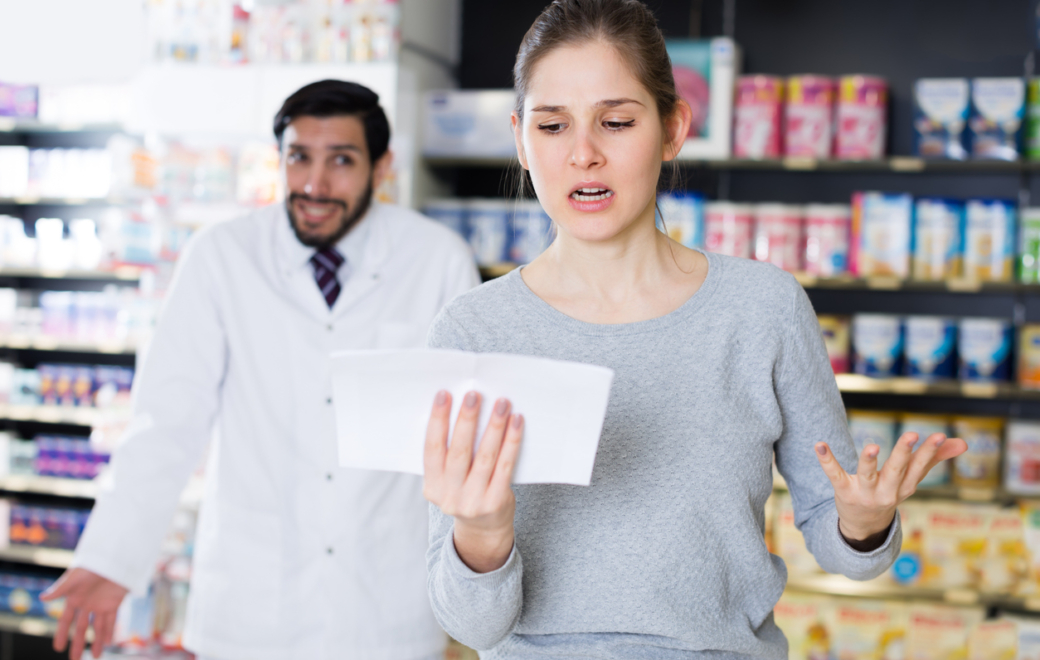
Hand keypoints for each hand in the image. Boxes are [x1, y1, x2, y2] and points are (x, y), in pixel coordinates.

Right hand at [42, 567, 126, 659]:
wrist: (113, 557)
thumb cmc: (91, 564)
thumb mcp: (74, 577)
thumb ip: (60, 589)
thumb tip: (42, 598)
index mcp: (74, 598)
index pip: (66, 621)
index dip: (62, 634)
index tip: (58, 648)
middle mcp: (87, 603)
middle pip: (81, 628)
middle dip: (78, 643)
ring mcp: (101, 604)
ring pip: (98, 627)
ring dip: (96, 641)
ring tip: (95, 656)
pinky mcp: (115, 602)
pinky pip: (112, 620)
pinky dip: (110, 631)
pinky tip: (108, 643)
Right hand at [423, 390, 524, 572]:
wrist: (484, 531)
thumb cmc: (465, 493)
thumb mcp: (447, 481)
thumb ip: (449, 455)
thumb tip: (462, 409)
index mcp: (432, 487)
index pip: (431, 449)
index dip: (437, 421)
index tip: (444, 395)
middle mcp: (450, 496)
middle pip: (459, 451)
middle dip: (466, 420)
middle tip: (474, 395)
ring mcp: (473, 501)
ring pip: (485, 456)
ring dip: (494, 426)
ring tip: (501, 403)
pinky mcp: (496, 501)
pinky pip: (505, 466)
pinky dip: (511, 442)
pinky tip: (516, 423)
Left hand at [815, 432, 967, 540]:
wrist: (864, 525)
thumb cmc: (890, 492)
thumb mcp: (912, 480)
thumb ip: (934, 459)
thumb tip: (963, 443)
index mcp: (906, 486)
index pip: (919, 468)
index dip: (928, 452)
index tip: (937, 435)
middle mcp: (887, 491)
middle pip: (897, 470)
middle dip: (903, 453)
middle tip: (910, 435)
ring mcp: (865, 492)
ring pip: (868, 475)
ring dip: (869, 461)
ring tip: (872, 446)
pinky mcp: (843, 491)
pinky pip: (835, 474)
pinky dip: (827, 460)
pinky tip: (819, 445)